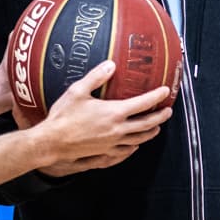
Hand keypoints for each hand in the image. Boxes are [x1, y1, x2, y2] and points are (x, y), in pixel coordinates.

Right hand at [31, 62, 175, 174]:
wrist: (51, 143)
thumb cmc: (63, 116)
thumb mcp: (78, 91)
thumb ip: (96, 77)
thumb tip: (111, 65)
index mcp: (114, 113)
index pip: (143, 103)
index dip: (157, 96)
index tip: (166, 91)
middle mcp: (117, 130)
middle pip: (146, 124)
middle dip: (160, 117)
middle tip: (168, 111)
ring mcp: (112, 144)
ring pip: (138, 139)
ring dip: (150, 133)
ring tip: (156, 128)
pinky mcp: (104, 154)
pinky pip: (124, 153)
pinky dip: (133, 149)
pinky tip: (134, 146)